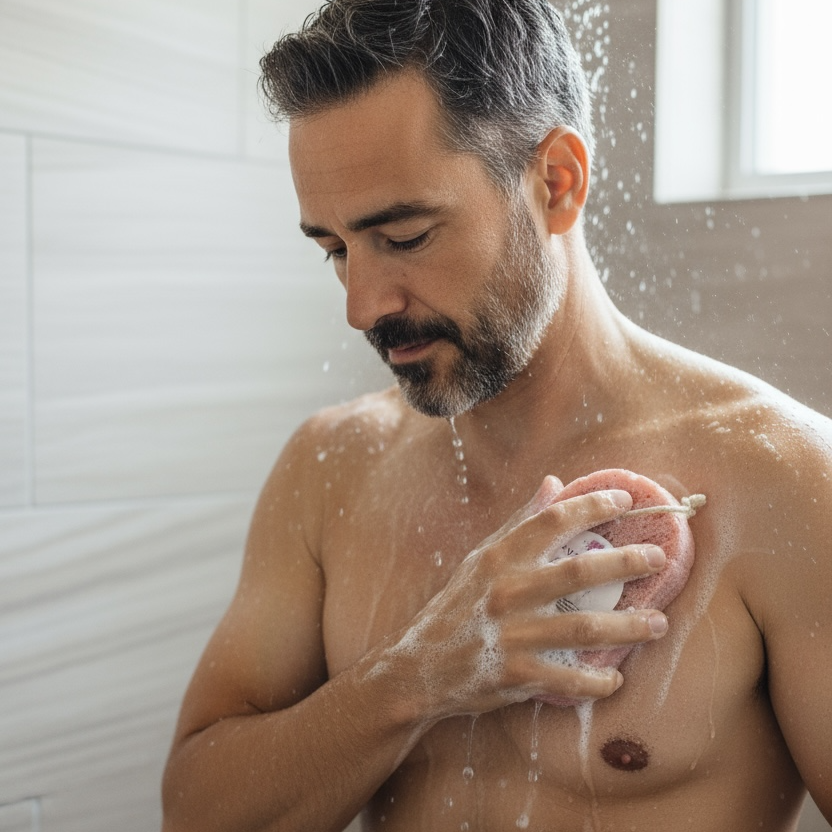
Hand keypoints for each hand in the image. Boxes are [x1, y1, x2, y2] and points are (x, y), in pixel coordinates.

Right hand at [382, 476, 667, 719]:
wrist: (418, 666)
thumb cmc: (456, 607)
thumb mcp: (481, 559)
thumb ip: (519, 523)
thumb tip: (554, 483)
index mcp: (500, 557)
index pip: (552, 520)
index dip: (593, 506)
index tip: (626, 500)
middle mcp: (507, 590)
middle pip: (579, 571)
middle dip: (626, 562)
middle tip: (659, 559)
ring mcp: (511, 633)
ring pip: (583, 627)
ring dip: (628, 626)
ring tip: (659, 622)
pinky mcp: (513, 674)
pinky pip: (567, 678)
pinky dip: (596, 681)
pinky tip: (616, 679)